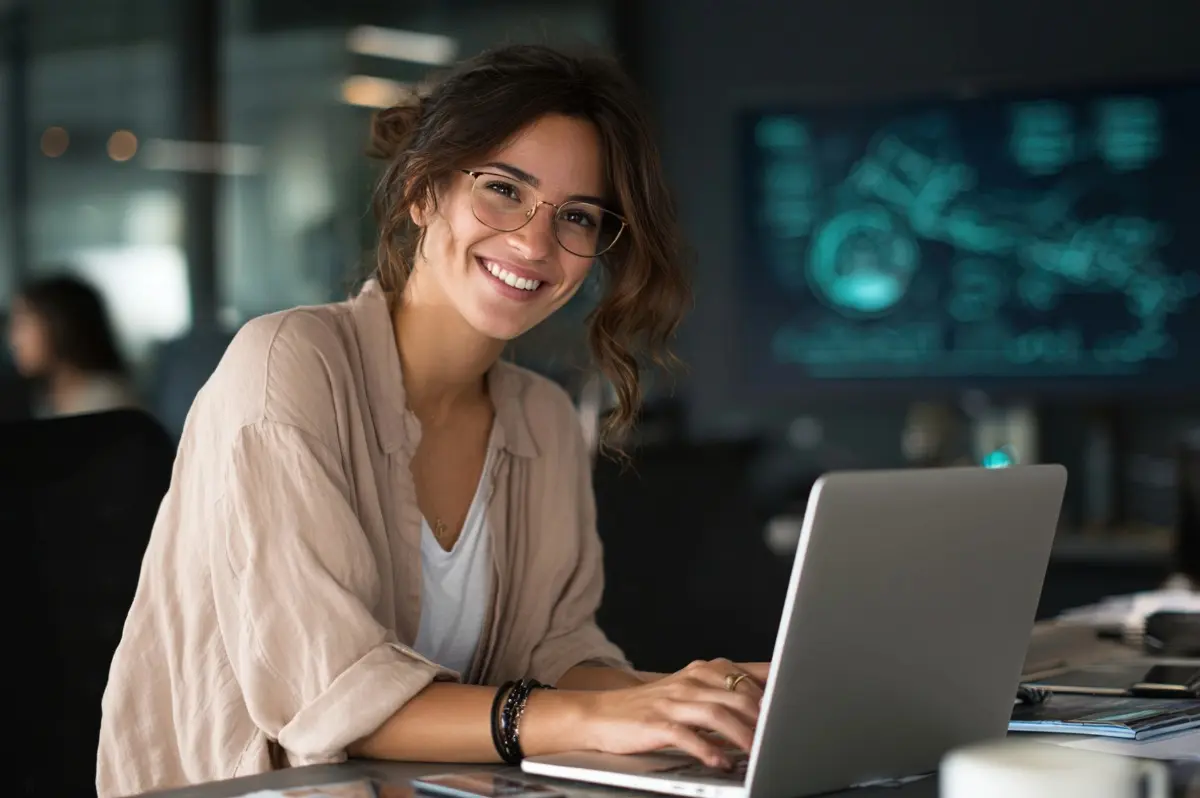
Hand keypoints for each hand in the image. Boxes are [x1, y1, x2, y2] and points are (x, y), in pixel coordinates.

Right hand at [574, 658, 765, 768]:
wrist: (600, 713)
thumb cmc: (650, 706)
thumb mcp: (688, 691)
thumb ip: (723, 695)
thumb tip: (764, 707)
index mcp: (701, 671)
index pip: (744, 673)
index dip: (771, 688)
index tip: (793, 702)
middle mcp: (689, 682)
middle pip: (737, 695)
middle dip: (763, 717)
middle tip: (780, 735)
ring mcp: (672, 702)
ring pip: (717, 714)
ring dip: (742, 735)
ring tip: (759, 753)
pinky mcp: (656, 724)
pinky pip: (687, 736)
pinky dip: (707, 750)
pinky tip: (721, 762)